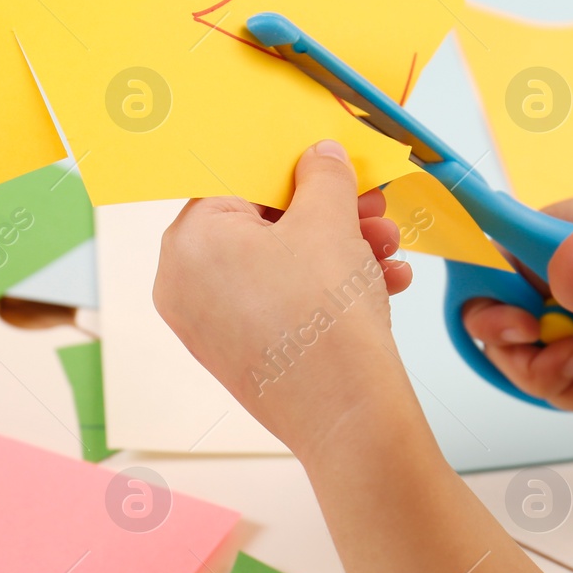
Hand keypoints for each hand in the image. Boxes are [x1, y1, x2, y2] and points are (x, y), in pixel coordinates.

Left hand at [155, 140, 417, 456]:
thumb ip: (323, 176)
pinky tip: (384, 284)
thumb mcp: (329, 221)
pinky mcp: (242, 356)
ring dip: (341, 250)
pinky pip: (283, 303)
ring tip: (388, 249)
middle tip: (371, 208)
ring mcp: (211, 326)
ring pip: (281, 266)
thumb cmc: (325, 320)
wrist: (348, 415)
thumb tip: (319, 158)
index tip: (332, 169)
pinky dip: (329, 290)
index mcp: (188, 242)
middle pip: (263, 226)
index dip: (294, 170)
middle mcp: (184, 286)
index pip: (237, 182)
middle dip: (329, 215)